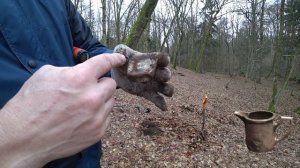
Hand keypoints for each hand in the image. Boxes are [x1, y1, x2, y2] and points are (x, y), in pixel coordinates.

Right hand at [0, 53, 125, 167]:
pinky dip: (98, 114)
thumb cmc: (31, 103)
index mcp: (79, 78)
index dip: (114, 58)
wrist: (25, 137)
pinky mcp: (98, 132)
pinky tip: (83, 117)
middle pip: (111, 84)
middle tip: (87, 88)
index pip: (105, 62)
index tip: (121, 59)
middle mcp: (92, 97)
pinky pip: (107, 116)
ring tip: (82, 105)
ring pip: (111, 101)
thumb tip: (83, 71)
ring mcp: (97, 117)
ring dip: (101, 99)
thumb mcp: (47, 75)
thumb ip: (70, 70)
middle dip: (100, 83)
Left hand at [112, 44, 173, 110]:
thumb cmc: (122, 60)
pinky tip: (164, 108)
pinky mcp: (148, 93)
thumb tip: (120, 50)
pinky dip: (162, 103)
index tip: (160, 61)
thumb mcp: (121, 52)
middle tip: (158, 76)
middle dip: (165, 75)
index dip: (163, 60)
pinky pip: (158, 99)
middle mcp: (156, 72)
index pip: (163, 59)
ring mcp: (153, 84)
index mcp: (152, 61)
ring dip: (168, 90)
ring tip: (167, 93)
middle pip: (166, 74)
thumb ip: (122, 51)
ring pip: (166, 87)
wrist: (118, 72)